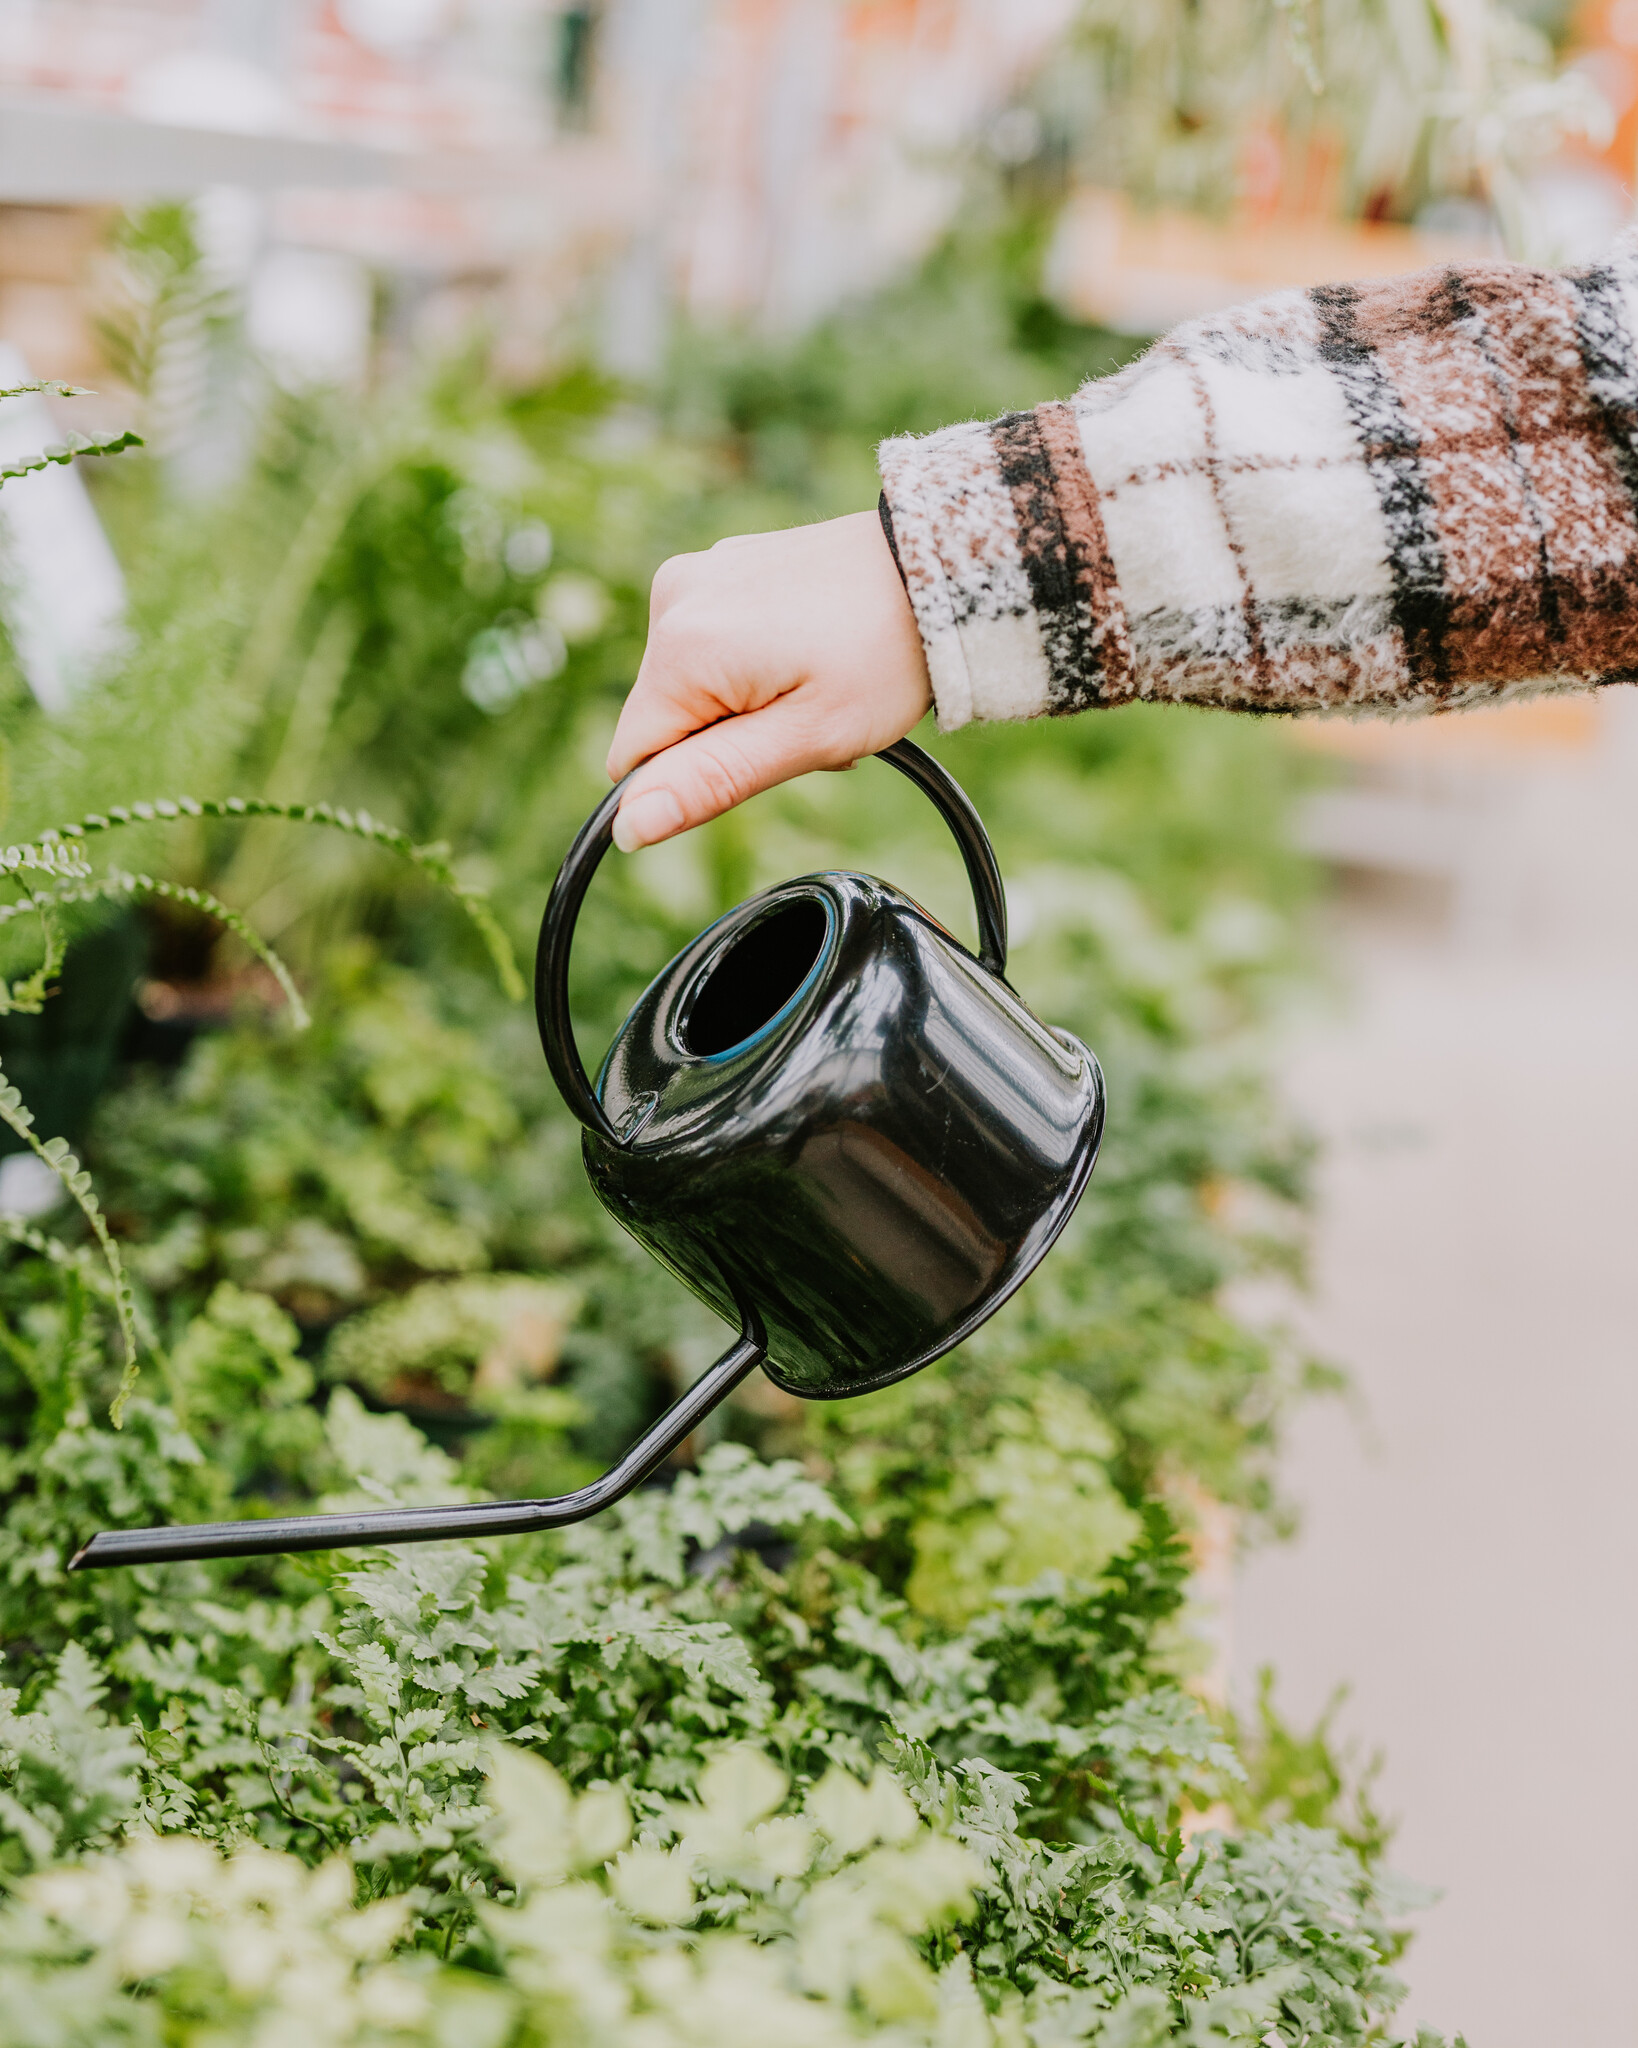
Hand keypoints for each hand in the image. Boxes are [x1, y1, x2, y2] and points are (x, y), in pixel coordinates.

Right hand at [607, 509, 931, 850]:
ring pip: (694, 686)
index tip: (767, 754)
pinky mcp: (723, 566)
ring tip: (818, 686)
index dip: (696, 779)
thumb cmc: (886, 657)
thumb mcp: (805, 740)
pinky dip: (756, 664)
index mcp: (681, 646)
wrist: (941, 570)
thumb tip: (628, 828)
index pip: (634, 759)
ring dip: (747, 705)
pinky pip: (715, 645)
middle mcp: (672, 598)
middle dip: (728, 741)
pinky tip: (811, 653)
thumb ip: (710, 782)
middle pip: (667, 721)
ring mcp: (699, 574)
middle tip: (809, 722)